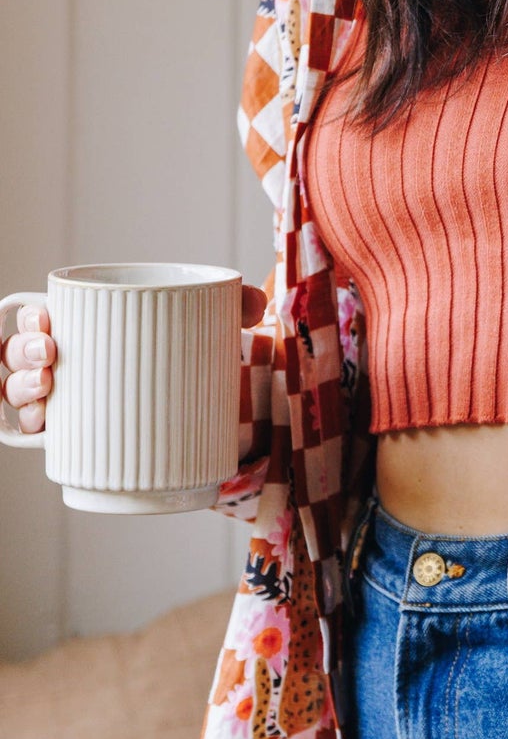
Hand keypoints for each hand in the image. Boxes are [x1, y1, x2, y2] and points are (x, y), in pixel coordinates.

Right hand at [2, 285, 268, 435]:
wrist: (202, 408)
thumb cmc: (188, 355)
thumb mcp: (208, 329)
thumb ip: (232, 309)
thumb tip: (253, 302)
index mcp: (83, 328)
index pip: (37, 318)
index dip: (29, 320)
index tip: (47, 320)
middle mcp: (63, 364)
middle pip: (17, 356)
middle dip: (22, 355)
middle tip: (51, 358)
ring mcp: (65, 401)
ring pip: (17, 394)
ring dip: (20, 391)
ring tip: (47, 389)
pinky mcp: (75, 437)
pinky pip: (36, 436)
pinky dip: (28, 430)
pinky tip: (42, 429)